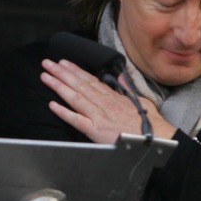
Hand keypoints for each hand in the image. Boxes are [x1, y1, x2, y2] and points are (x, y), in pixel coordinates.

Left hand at [40, 59, 176, 142]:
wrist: (154, 138)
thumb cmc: (147, 123)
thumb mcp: (138, 100)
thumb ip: (126, 89)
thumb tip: (121, 77)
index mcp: (112, 96)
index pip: (89, 80)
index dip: (75, 70)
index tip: (64, 62)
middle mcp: (103, 103)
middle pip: (78, 84)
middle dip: (61, 73)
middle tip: (47, 63)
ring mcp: (98, 115)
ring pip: (74, 97)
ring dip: (59, 86)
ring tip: (45, 77)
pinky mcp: (96, 130)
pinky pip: (76, 120)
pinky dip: (64, 112)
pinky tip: (52, 105)